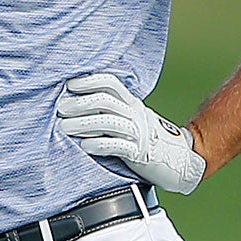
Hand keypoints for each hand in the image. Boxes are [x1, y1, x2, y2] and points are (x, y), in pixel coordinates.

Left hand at [57, 73, 204, 193]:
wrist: (180, 159)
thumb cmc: (144, 138)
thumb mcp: (129, 118)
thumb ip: (109, 109)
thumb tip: (74, 102)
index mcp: (131, 103)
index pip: (110, 84)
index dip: (90, 81)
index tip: (70, 85)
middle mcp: (134, 114)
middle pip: (105, 102)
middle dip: (80, 104)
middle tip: (61, 109)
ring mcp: (138, 133)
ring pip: (108, 123)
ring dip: (83, 124)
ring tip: (64, 127)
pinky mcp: (139, 153)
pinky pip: (117, 146)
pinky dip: (99, 145)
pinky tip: (85, 146)